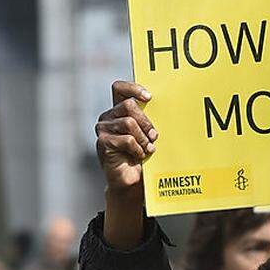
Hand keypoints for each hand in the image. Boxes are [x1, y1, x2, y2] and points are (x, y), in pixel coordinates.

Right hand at [95, 81, 155, 198]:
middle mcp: (108, 117)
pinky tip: (139, 156)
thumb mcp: (147, 134)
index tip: (149, 98)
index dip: (133, 88)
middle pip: (129, 105)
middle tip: (154, 137)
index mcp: (118, 110)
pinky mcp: (103, 143)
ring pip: (129, 123)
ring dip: (143, 138)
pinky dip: (137, 149)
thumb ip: (148, 120)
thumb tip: (166, 108)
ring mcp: (103, 129)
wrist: (132, 181)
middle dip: (146, 121)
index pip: (119, 88)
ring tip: (147, 149)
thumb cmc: (142, 155)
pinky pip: (126, 139)